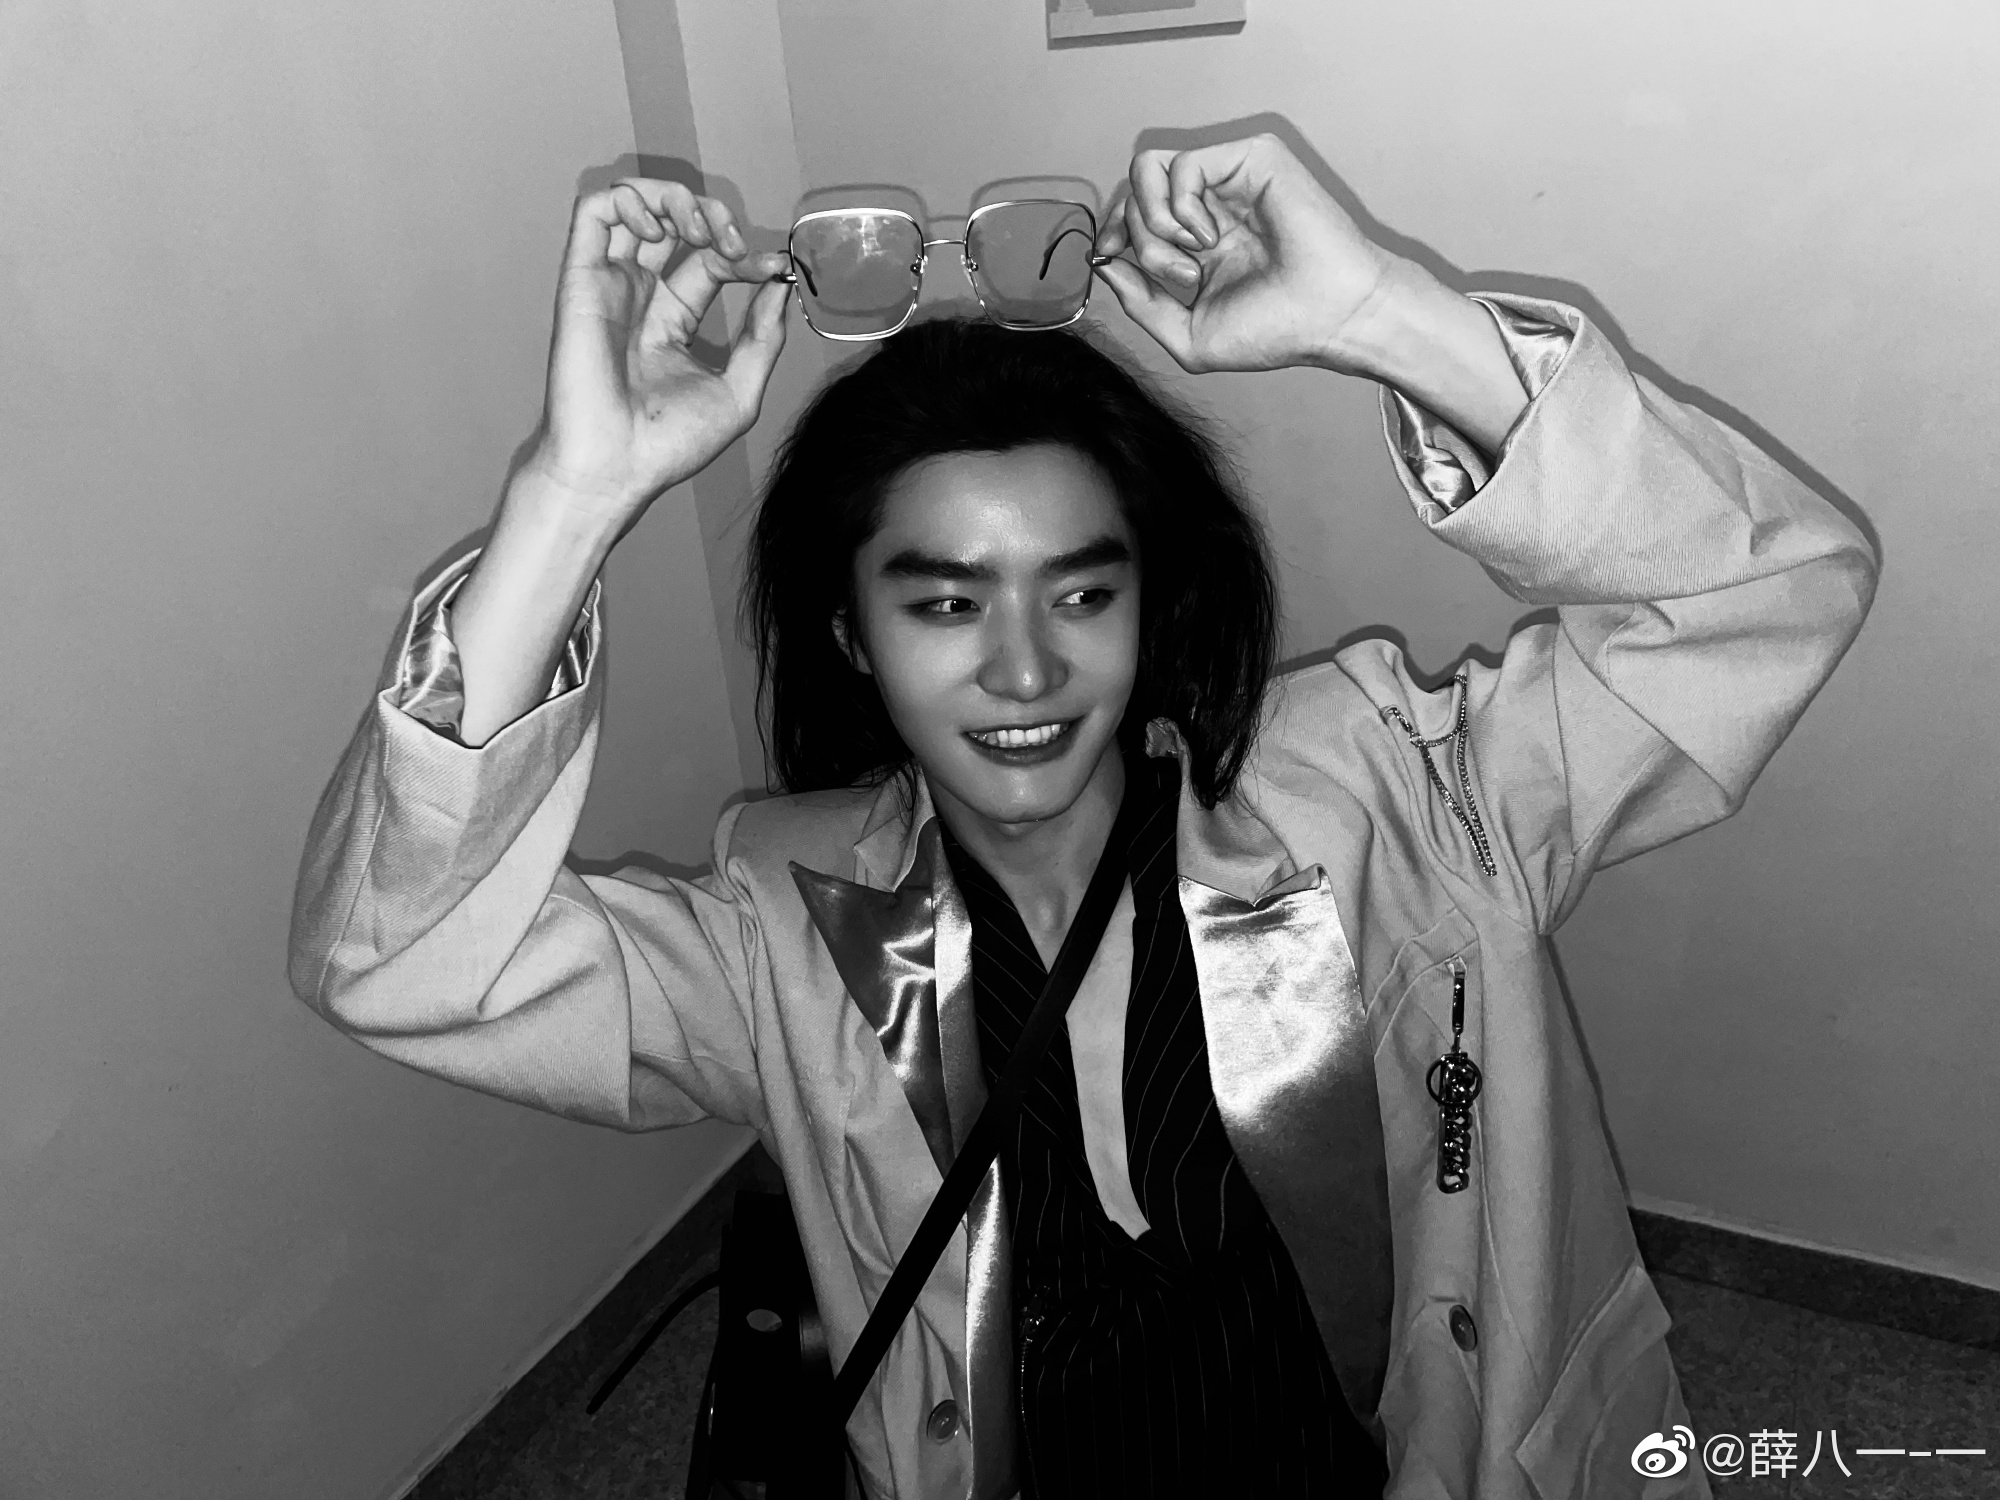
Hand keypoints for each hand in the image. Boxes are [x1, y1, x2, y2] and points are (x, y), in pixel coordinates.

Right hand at [524, 179, 792, 527]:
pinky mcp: (581, 277)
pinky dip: (631, 199)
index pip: (710, 261)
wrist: (617, 466)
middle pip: (674, 223)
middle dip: (714, 217)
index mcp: (672, 320)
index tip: (771, 269)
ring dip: (674, 199)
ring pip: (633, 202)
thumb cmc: (669, 445)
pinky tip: (660, 228)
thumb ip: (762, 339)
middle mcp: (639, 295)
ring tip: (699, 230)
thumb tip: (781, 286)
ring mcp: (609, 283)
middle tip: (736, 246)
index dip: (744, 255)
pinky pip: (595, 209)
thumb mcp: (739, 393)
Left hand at [1094, 134, 1398, 375]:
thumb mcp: (1187, 334)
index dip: (1114, 229)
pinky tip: (1214, 236)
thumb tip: (1103, 263)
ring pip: (1148, 169)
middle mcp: (1213, 203)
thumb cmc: (1276, 331)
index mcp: (1200, 239)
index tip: (1111, 255)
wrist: (1330, 318)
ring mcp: (1231, 177)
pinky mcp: (1251, 156)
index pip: (1135, 211)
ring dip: (1157, 222)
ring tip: (1197, 254)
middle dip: (1142, 240)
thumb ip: (1139, 302)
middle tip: (1184, 275)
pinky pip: (1184, 164)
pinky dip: (1184, 206)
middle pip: (1134, 191)